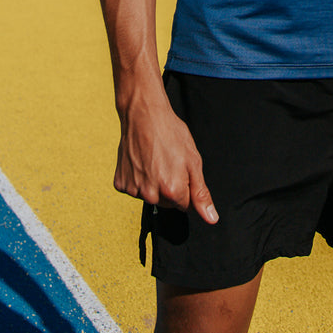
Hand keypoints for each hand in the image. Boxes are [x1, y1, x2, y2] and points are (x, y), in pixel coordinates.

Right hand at [115, 94, 218, 223]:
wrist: (143, 114)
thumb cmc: (170, 133)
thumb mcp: (193, 161)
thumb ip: (201, 193)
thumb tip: (211, 219)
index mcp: (172, 191)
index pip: (185, 206)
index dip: (186, 187)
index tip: (180, 169)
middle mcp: (151, 195)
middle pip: (167, 203)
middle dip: (170, 187)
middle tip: (167, 162)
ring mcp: (133, 190)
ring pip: (150, 196)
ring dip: (153, 183)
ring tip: (153, 159)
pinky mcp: (120, 184)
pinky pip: (133, 189)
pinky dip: (137, 178)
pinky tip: (140, 161)